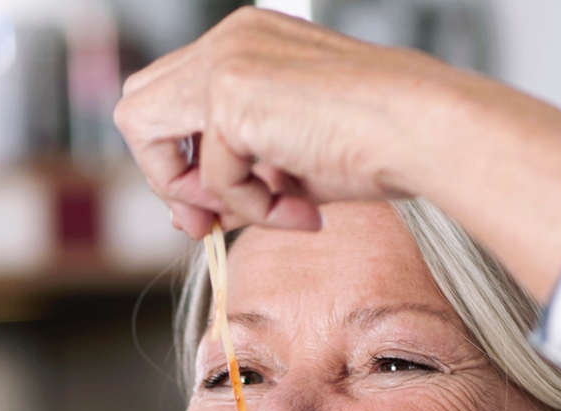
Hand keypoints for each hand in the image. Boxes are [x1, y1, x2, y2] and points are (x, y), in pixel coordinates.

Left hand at [115, 8, 450, 236]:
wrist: (424, 131)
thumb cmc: (376, 144)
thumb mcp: (287, 163)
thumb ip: (233, 178)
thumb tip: (188, 218)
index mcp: (244, 44)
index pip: (166, 99)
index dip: (176, 161)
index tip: (211, 209)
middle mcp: (227, 40)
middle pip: (135, 108)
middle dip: (164, 175)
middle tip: (209, 220)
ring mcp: (224, 61)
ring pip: (144, 134)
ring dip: (200, 192)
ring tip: (269, 209)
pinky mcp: (230, 96)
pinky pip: (212, 179)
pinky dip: (254, 208)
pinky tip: (303, 207)